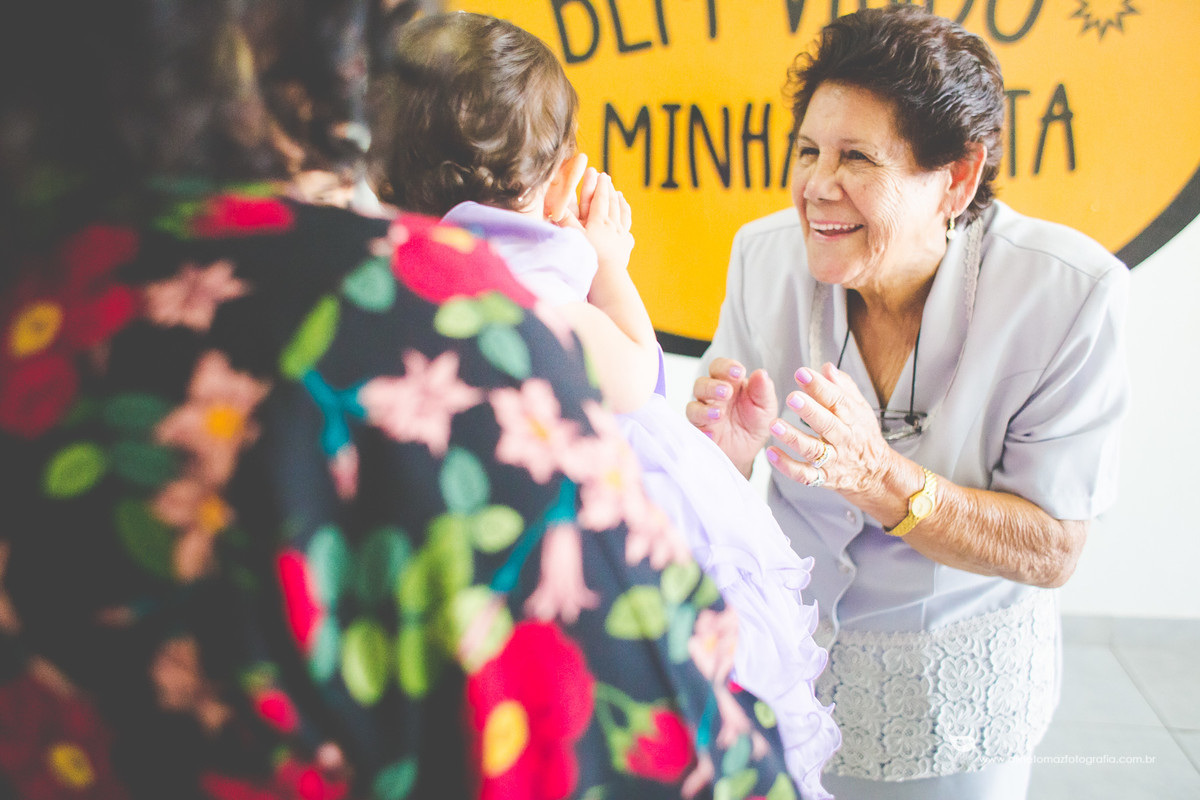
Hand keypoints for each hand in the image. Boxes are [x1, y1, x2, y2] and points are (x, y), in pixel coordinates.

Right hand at [571, 166, 633, 271]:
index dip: (600, 185)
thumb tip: (555, 206)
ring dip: (621, 203)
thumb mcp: (573, 237)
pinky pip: (628, 231)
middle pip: (612, 203)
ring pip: (622, 214)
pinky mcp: (626, 247)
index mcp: (599, 221)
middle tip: (608, 179)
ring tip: (620, 195)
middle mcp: (612, 225)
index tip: (601, 174)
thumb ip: (565, 221)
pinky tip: (626, 225)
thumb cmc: (588, 257)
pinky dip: (627, 223)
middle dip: (609, 189)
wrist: (607, 277)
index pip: (600, 198)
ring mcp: (621, 235)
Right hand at [687, 358, 776, 476]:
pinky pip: (694, 428)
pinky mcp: (701, 431)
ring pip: (693, 405)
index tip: (739, 372)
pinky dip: (702, 429)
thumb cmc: (756, 423)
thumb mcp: (766, 406)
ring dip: (705, 408)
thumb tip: (760, 373)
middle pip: (702, 384)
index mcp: (729, 383)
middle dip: (712, 386)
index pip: (720, 367)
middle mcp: (713, 396)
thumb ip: (763, 390)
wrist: (750, 449)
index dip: (726, 367)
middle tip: (726, 392)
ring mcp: (704, 413)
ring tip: (719, 413)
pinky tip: (712, 432)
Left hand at [765, 362, 900, 508]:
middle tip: (792, 397)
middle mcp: (843, 439)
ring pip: (813, 449)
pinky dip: (787, 466)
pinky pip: (803, 474)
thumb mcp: (861, 409)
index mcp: (851, 419)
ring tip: (775, 424)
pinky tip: (772, 453)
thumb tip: (827, 368)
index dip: (819, 386)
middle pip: (827, 424)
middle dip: (809, 410)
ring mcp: (833, 460)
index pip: (837, 400)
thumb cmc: (863, 436)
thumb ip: (844, 388)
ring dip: (793, 437)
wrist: (875, 473)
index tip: (803, 373)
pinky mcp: (823, 477)